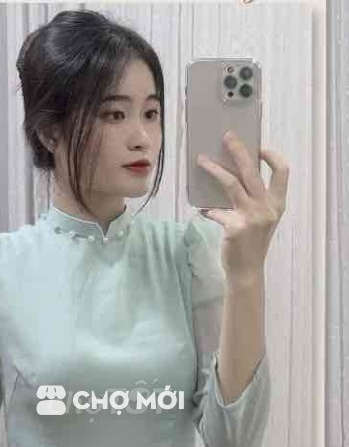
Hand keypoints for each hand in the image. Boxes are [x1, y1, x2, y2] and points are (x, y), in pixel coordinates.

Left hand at [196, 130, 288, 283]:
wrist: (247, 271)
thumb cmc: (251, 245)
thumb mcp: (260, 221)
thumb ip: (253, 202)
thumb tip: (232, 179)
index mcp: (277, 204)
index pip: (282, 172)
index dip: (272, 157)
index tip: (259, 147)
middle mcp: (267, 208)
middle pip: (252, 171)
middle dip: (238, 150)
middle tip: (227, 136)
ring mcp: (252, 217)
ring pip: (231, 184)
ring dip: (214, 170)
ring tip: (201, 160)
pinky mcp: (235, 227)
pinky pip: (216, 211)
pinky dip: (207, 209)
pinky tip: (201, 209)